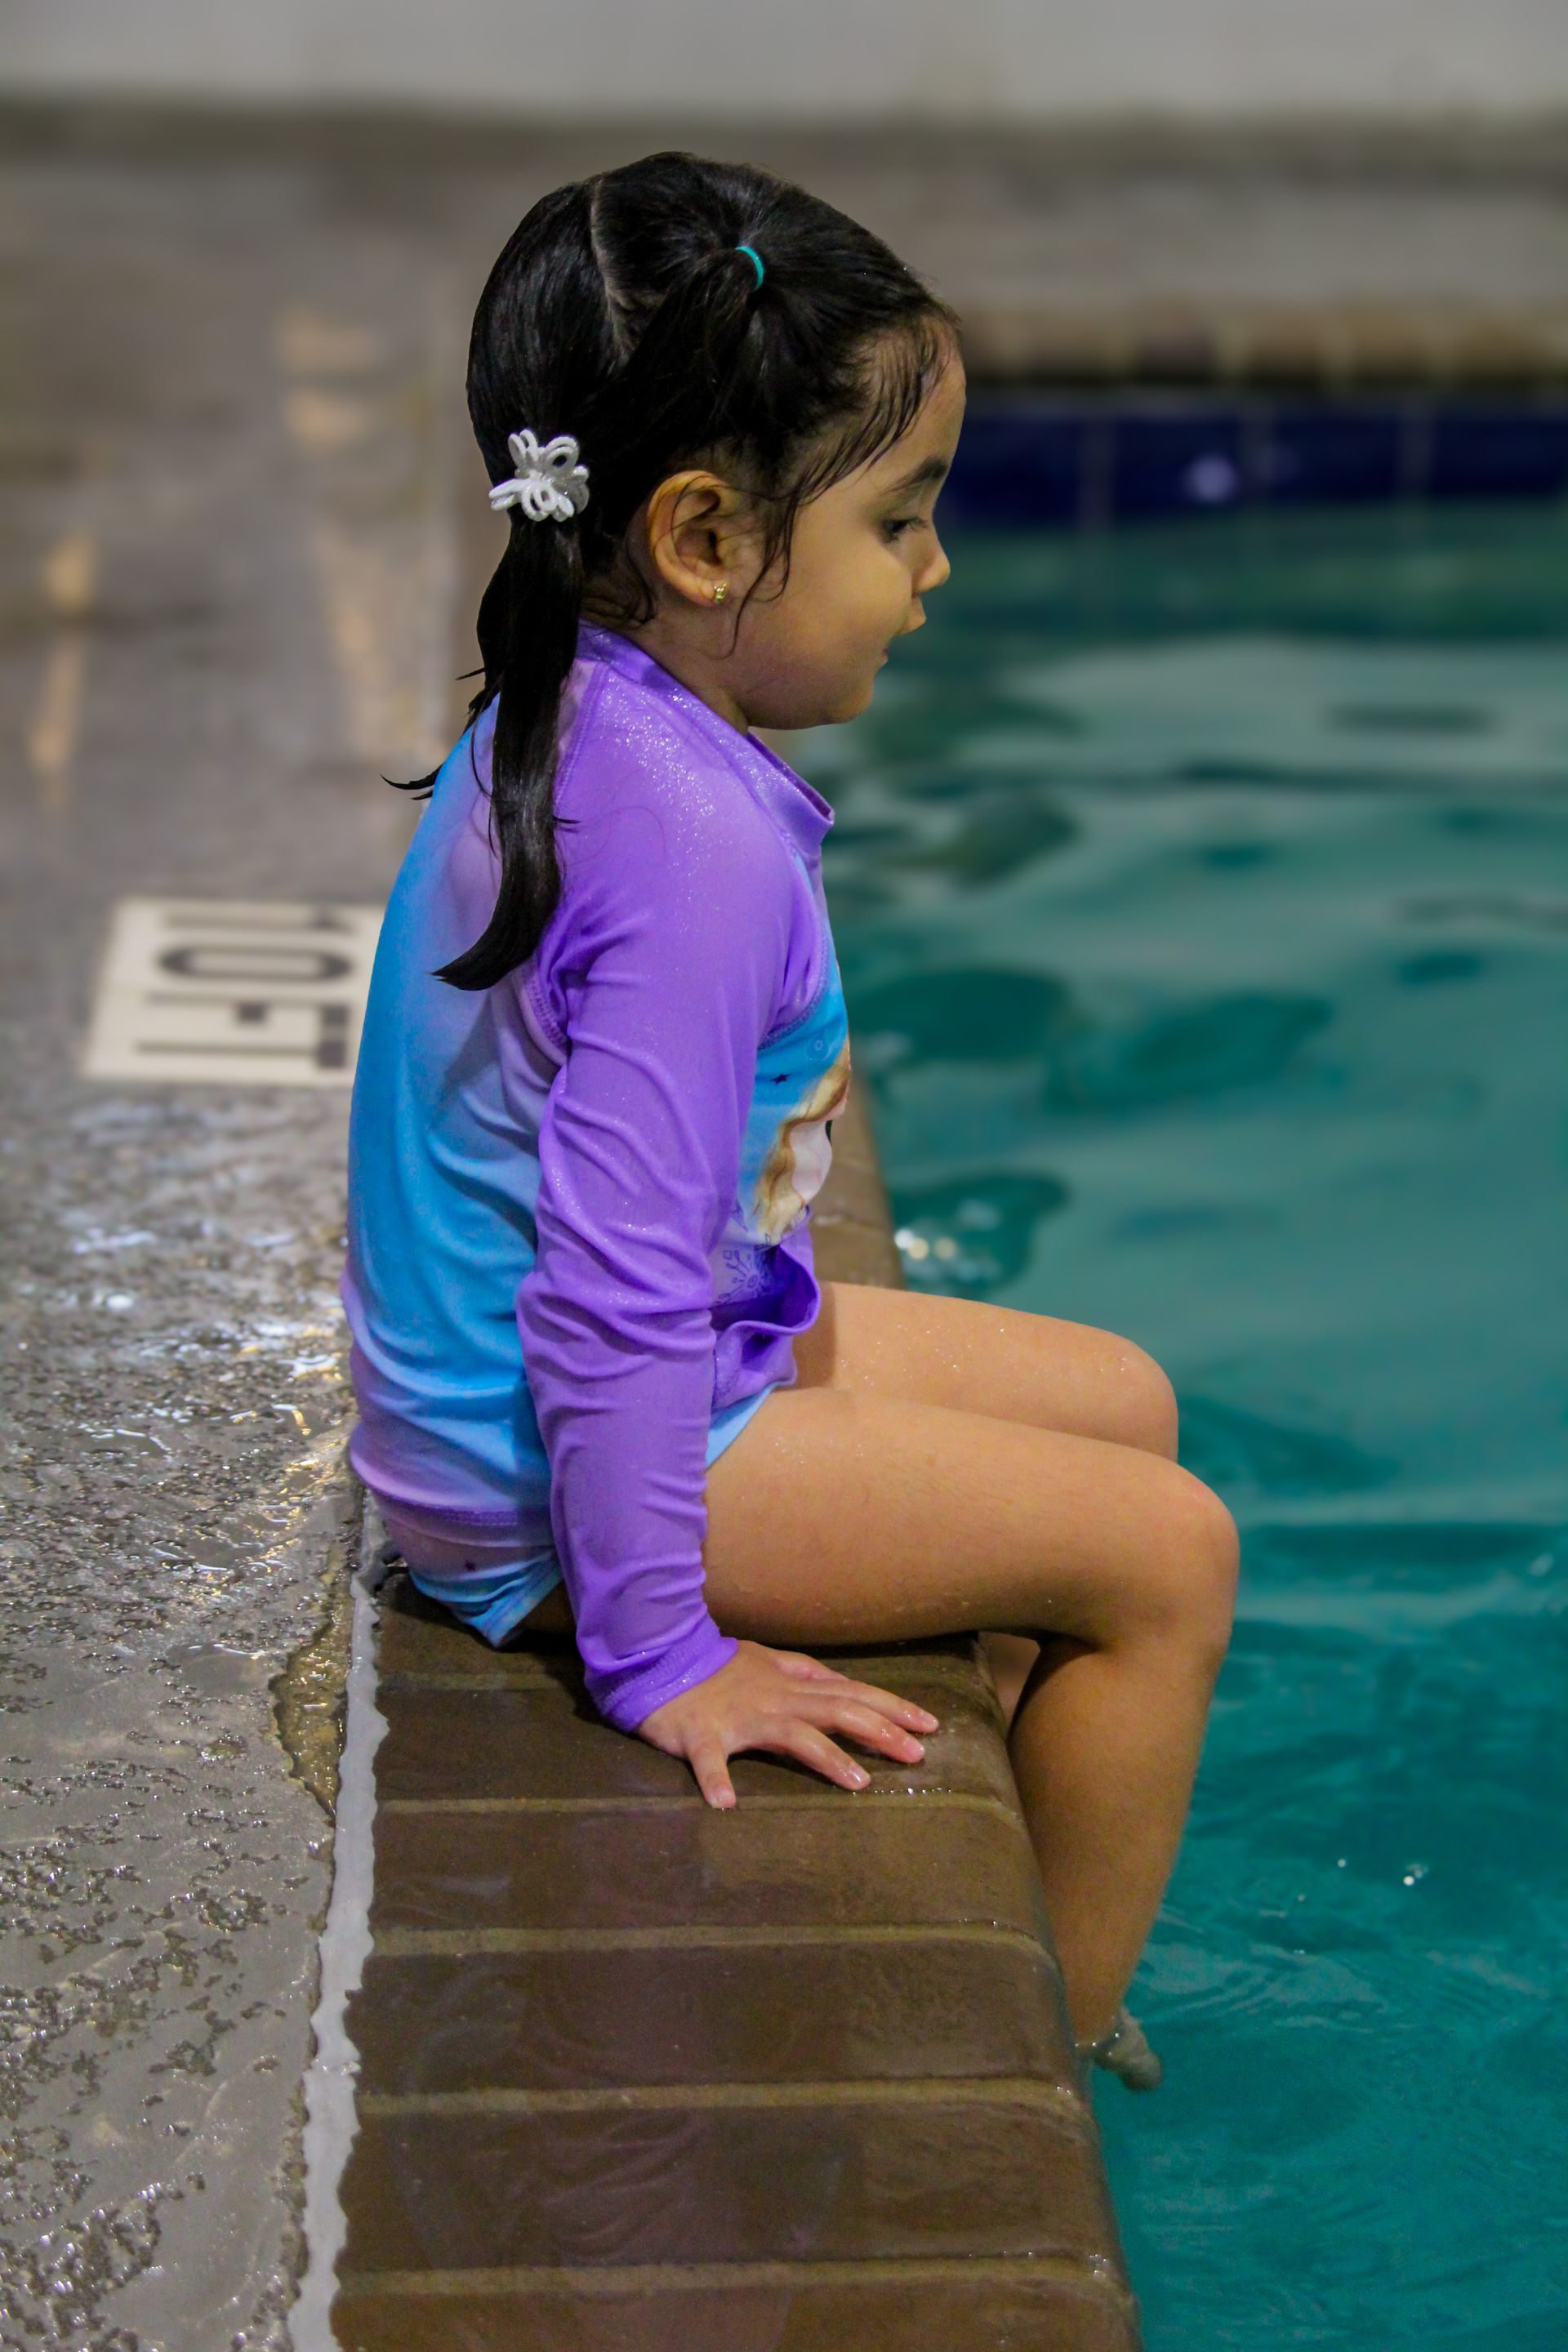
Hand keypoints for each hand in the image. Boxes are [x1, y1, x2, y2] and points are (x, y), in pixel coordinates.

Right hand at [637, 1639, 939, 1808]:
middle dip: (879, 1730)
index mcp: (790, 1684)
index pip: (851, 1692)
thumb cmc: (714, 1665)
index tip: (931, 1725)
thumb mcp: (765, 1660)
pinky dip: (715, 1780)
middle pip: (836, 1711)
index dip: (892, 1707)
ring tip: (857, 1782)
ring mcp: (740, 1717)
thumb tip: (838, 1682)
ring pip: (791, 1735)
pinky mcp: (701, 1735)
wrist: (658, 1655)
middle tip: (917, 1754)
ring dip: (826, 1757)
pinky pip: (709, 1760)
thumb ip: (802, 1673)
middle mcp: (775, 1698)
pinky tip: (726, 1803)